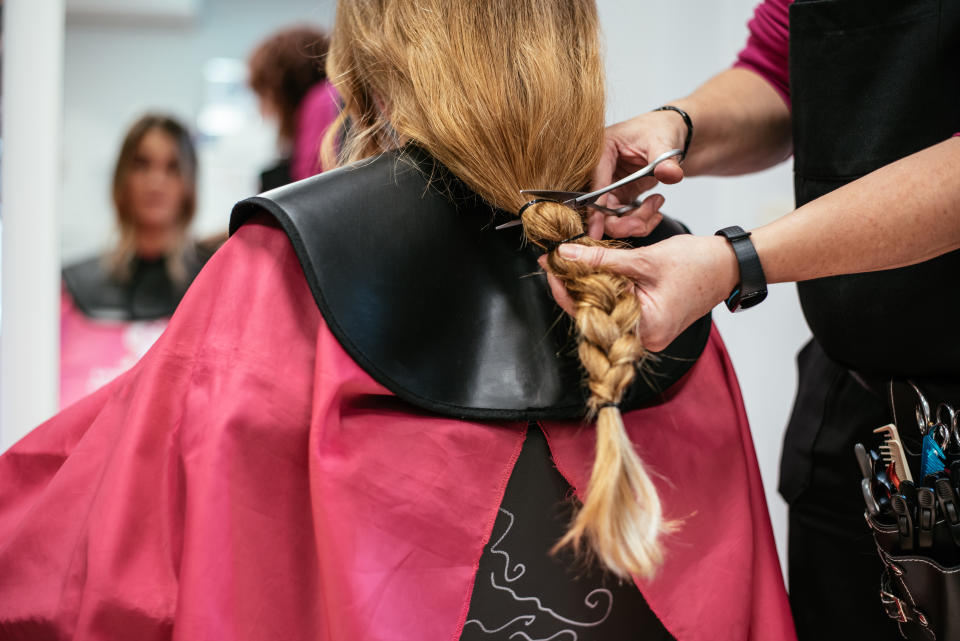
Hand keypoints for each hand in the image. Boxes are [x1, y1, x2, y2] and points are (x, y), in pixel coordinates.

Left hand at [538, 235, 738, 351]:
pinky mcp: (649, 323)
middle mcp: (645, 339)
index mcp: (646, 329)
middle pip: (595, 315)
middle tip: (553, 260)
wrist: (729, 265)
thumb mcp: (643, 259)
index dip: (566, 289)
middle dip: (573, 286)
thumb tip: (565, 254)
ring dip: (587, 286)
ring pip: (605, 311)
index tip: (549, 266)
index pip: (591, 313)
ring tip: (568, 262)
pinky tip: (591, 271)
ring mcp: (647, 333)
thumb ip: (601, 259)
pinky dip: (605, 290)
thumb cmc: (697, 264)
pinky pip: (618, 308)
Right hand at [586, 110, 687, 237]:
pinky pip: (623, 218)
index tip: (595, 232)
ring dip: (636, 221)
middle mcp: (599, 170)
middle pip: (598, 208)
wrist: (670, 134)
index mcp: (601, 151)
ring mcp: (609, 185)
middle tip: (644, 223)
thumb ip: (665, 161)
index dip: (596, 210)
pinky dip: (640, 220)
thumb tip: (671, 175)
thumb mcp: (663, 143)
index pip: (595, 185)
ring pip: (611, 218)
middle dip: (622, 222)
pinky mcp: (619, 195)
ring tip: (657, 204)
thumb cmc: (660, 130)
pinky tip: (655, 209)